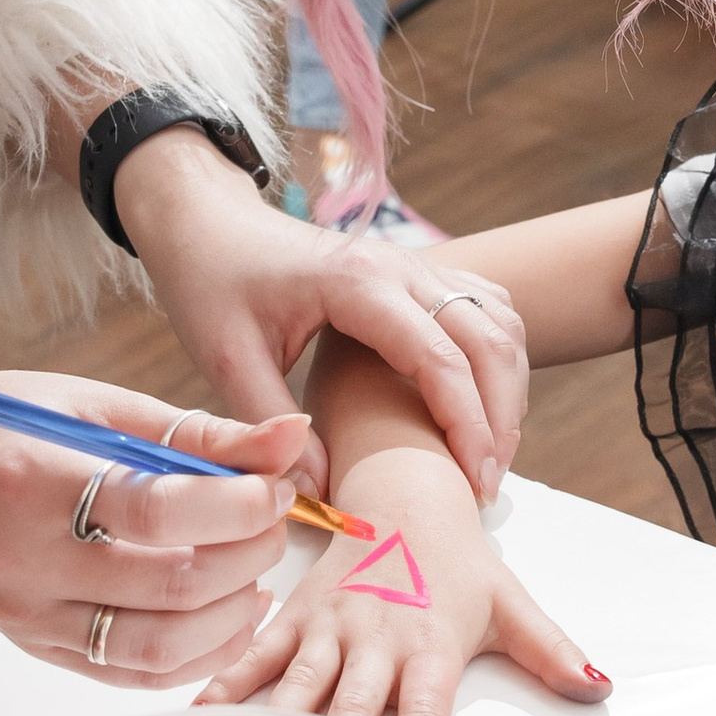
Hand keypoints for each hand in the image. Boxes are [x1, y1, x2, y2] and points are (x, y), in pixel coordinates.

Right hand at [0, 374, 312, 684]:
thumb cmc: (16, 428)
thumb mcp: (102, 407)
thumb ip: (202, 434)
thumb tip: (292, 438)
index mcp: (36, 482)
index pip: (162, 513)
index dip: (241, 505)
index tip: (276, 487)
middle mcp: (26, 561)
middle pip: (173, 586)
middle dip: (249, 555)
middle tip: (272, 522)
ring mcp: (29, 617)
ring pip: (162, 645)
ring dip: (234, 615)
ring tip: (255, 571)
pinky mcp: (40, 650)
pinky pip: (138, 674)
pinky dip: (201, 653)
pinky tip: (228, 613)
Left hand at [112, 133, 527, 498]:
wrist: (207, 224)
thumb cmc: (211, 283)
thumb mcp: (225, 358)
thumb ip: (269, 424)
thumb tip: (316, 492)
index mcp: (358, 284)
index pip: (441, 358)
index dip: (468, 425)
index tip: (473, 482)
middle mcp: (401, 267)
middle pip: (489, 340)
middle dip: (500, 418)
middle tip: (486, 484)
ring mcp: (415, 265)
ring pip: (500, 323)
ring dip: (508, 389)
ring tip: (491, 454)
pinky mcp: (416, 274)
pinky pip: (485, 310)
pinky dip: (499, 359)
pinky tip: (484, 405)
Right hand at [199, 449, 605, 715]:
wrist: (405, 494)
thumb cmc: (457, 561)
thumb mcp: (510, 602)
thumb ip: (549, 650)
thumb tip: (597, 687)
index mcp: (431, 645)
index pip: (425, 712)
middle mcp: (378, 638)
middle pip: (356, 705)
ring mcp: (331, 625)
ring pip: (302, 682)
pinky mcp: (296, 614)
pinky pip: (257, 653)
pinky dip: (227, 686)